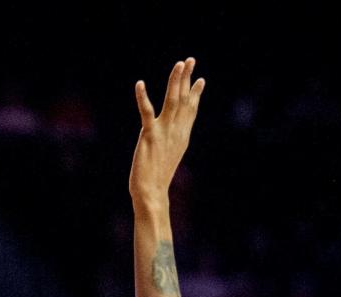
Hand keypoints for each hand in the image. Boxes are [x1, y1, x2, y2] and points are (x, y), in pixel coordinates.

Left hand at [130, 58, 204, 206]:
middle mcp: (176, 131)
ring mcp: (164, 131)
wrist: (152, 192)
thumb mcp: (170, 156)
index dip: (195, 94)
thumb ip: (174, 142)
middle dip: (187, 79)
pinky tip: (140, 84)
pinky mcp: (149, 135)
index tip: (201, 79)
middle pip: (183, 100)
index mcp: (182, 136)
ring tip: (179, 64)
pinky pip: (146, 112)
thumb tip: (177, 136)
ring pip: (172, 101)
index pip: (191, 110)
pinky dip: (143, 97)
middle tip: (190, 60)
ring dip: (175, 81)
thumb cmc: (157, 179)